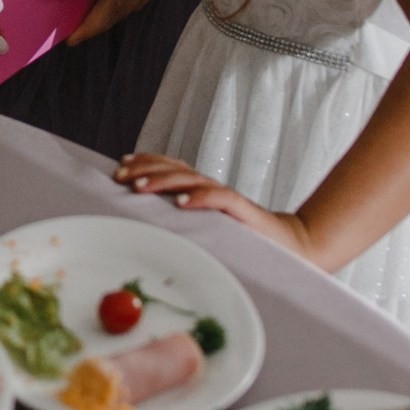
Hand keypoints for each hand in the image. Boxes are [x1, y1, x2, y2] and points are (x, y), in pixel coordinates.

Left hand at [115, 152, 318, 263]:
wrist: (290, 245)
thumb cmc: (244, 238)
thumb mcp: (206, 226)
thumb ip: (183, 219)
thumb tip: (146, 223)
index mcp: (201, 189)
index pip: (170, 168)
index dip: (145, 163)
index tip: (119, 168)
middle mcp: (211, 188)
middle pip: (175, 170)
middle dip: (145, 170)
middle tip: (120, 176)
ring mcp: (227, 198)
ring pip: (192, 180)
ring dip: (164, 181)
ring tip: (140, 188)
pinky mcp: (243, 211)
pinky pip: (221, 199)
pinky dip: (201, 198)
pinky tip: (182, 202)